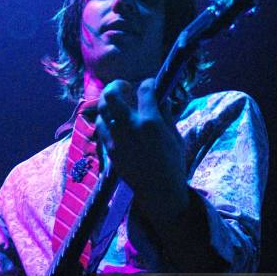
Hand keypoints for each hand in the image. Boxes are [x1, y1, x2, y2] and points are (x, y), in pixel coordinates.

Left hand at [95, 78, 188, 218]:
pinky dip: (106, 122)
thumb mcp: (175, 137)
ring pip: (101, 111)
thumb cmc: (173, 164)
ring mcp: (116, 139)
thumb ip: (167, 116)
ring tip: (118, 107)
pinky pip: (101, 129)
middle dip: (117, 85)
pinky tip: (115, 124)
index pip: (144, 90)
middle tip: (125, 88)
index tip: (150, 85)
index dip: (148, 83)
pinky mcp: (109, 150)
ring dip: (109, 105)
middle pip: (111, 95)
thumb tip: (162, 98)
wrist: (158, 191)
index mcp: (150, 122)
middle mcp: (129, 127)